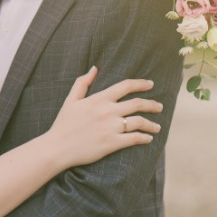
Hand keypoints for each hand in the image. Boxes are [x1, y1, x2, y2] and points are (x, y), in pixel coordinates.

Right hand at [47, 67, 162, 167]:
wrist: (57, 148)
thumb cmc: (63, 124)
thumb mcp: (71, 100)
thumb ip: (83, 82)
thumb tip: (94, 68)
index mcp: (99, 99)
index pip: (125, 86)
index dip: (141, 84)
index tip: (151, 85)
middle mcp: (108, 111)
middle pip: (137, 104)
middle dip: (152, 104)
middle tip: (159, 106)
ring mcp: (111, 128)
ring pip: (139, 122)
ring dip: (151, 124)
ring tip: (157, 127)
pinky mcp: (112, 143)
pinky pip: (134, 139)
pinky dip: (144, 138)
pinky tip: (148, 139)